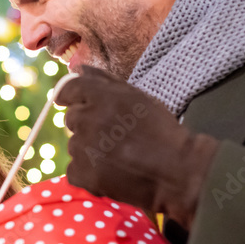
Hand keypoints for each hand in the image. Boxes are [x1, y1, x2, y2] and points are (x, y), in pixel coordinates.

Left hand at [55, 65, 219, 227]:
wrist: (176, 172)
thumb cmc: (160, 131)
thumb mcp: (137, 97)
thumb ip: (104, 80)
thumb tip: (78, 69)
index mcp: (102, 97)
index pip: (68, 89)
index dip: (70, 96)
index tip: (76, 103)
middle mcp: (88, 120)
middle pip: (71, 118)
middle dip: (87, 124)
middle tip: (113, 135)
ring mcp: (84, 148)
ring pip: (74, 145)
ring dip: (89, 149)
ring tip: (117, 155)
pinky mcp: (83, 174)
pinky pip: (74, 170)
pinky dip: (88, 172)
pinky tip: (110, 171)